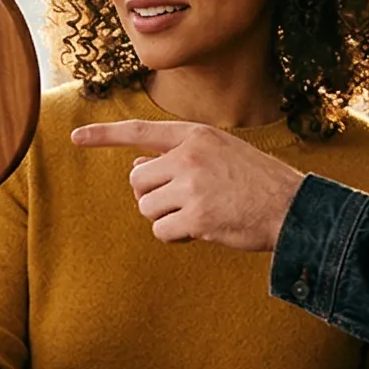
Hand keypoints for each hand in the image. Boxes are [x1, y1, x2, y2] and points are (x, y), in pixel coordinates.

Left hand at [67, 119, 305, 251]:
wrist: (293, 208)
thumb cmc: (256, 183)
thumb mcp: (220, 154)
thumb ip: (180, 156)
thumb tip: (137, 166)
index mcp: (196, 136)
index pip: (139, 132)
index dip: (104, 135)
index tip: (75, 136)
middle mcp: (190, 156)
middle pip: (138, 181)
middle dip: (152, 196)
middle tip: (183, 201)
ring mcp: (192, 186)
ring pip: (147, 208)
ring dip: (166, 217)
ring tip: (199, 214)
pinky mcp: (196, 217)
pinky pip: (161, 231)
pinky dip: (175, 236)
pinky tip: (202, 229)